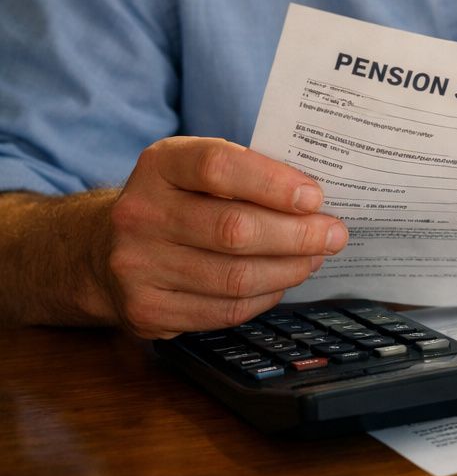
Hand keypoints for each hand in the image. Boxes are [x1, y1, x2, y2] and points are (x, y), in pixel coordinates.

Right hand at [100, 137, 346, 338]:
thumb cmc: (178, 201)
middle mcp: (139, 213)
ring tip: (314, 258)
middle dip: (298, 235)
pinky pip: (225, 310)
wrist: (104, 248)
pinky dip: (265, 297)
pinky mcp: (146, 310)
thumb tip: (317, 201)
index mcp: (160, 165)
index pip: (218, 166)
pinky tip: (280, 282)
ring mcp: (137, 266)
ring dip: (289, 270)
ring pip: (235, 277)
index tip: (314, 197)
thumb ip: (249, 173)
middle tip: (334, 234)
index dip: (273, 183)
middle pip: (234, 229)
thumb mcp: (198, 169)